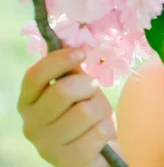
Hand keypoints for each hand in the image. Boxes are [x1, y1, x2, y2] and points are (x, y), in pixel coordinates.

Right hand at [17, 47, 116, 166]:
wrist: (99, 153)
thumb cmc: (87, 115)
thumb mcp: (79, 88)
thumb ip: (71, 68)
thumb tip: (68, 38)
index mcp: (28, 103)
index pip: (34, 76)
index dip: (58, 60)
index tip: (81, 52)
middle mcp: (30, 125)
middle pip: (62, 91)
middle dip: (87, 87)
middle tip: (92, 92)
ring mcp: (47, 146)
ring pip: (85, 112)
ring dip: (100, 110)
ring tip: (97, 118)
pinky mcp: (68, 161)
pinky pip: (98, 132)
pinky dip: (107, 129)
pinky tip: (100, 136)